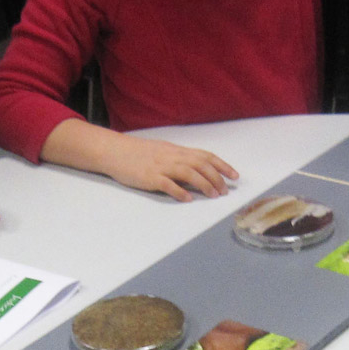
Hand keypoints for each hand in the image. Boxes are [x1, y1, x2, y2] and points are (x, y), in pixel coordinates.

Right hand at [97, 133, 239, 201]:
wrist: (114, 151)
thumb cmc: (138, 152)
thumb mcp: (162, 151)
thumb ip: (179, 159)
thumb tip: (196, 169)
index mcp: (177, 150)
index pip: (205, 156)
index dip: (222, 165)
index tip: (234, 176)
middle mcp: (172, 156)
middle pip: (200, 165)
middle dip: (216, 178)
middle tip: (225, 191)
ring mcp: (161, 166)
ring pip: (188, 173)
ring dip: (204, 184)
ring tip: (213, 195)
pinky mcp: (150, 177)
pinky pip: (167, 184)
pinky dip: (179, 191)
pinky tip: (188, 199)